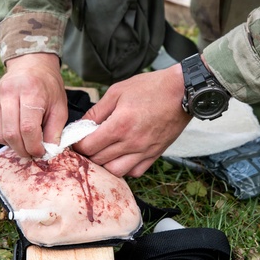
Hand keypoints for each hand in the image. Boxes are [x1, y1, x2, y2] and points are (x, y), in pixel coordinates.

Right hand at [0, 53, 66, 158]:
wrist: (31, 65)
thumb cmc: (48, 87)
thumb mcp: (60, 107)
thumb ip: (55, 131)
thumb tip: (49, 152)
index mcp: (31, 91)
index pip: (28, 128)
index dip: (34, 146)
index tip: (41, 152)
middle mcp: (9, 92)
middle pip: (11, 133)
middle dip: (22, 150)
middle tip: (32, 153)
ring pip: (0, 134)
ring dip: (13, 145)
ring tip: (25, 144)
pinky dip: (5, 136)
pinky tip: (17, 131)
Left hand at [74, 64, 192, 176]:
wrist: (182, 92)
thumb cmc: (151, 88)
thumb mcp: (118, 91)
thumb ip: (97, 110)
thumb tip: (82, 125)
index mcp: (119, 125)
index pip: (88, 146)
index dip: (78, 144)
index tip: (77, 139)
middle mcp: (131, 142)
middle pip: (99, 160)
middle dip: (89, 154)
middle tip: (88, 144)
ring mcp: (144, 151)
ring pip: (115, 171)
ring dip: (105, 164)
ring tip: (104, 152)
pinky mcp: (155, 154)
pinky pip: (134, 172)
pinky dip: (125, 168)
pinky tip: (122, 156)